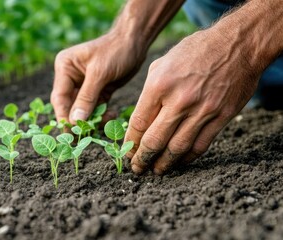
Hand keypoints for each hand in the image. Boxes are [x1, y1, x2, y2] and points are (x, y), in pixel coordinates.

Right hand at [51, 32, 145, 123]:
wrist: (135, 42)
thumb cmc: (115, 51)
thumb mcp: (100, 73)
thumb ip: (87, 97)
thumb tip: (75, 121)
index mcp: (65, 68)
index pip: (60, 97)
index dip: (64, 116)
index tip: (71, 132)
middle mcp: (70, 77)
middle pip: (69, 106)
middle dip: (78, 120)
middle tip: (85, 135)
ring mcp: (83, 85)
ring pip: (82, 110)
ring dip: (92, 119)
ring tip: (106, 120)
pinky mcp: (97, 91)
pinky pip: (95, 108)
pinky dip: (101, 115)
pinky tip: (112, 115)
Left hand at [125, 29, 260, 174]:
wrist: (236, 45)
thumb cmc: (194, 51)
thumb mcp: (161, 63)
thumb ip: (149, 92)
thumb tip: (140, 120)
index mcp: (159, 85)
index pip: (139, 123)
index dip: (130, 143)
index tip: (127, 152)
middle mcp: (179, 100)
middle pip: (154, 141)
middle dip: (142, 159)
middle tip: (137, 168)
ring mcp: (202, 110)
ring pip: (177, 148)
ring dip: (164, 164)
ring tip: (156, 170)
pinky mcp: (221, 117)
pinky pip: (200, 145)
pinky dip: (187, 158)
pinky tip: (179, 161)